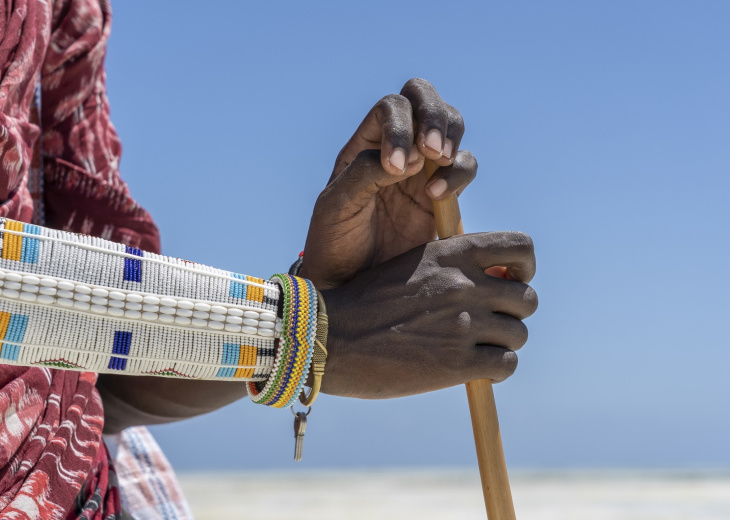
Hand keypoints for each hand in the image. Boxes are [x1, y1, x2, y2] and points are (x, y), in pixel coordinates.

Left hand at [301, 78, 476, 288]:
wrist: (352, 283)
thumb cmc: (335, 241)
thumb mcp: (336, 206)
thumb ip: (364, 175)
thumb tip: (410, 160)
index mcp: (365, 144)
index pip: (390, 108)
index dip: (400, 127)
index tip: (395, 167)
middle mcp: (397, 147)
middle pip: (424, 100)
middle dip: (434, 115)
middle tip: (433, 151)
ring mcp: (423, 169)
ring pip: (451, 126)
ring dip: (451, 138)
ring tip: (439, 165)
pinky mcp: (444, 194)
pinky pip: (464, 166)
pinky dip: (460, 172)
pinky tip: (438, 196)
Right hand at [319, 232, 536, 397]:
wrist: (331, 338)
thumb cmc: (368, 302)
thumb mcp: (411, 266)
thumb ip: (452, 265)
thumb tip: (498, 278)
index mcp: (452, 253)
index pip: (522, 248)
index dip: (524, 268)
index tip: (510, 282)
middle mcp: (463, 284)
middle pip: (527, 298)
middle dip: (512, 313)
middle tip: (489, 324)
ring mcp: (463, 323)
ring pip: (519, 333)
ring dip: (503, 343)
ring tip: (478, 349)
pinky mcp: (458, 363)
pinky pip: (507, 364)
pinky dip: (496, 370)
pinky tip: (476, 371)